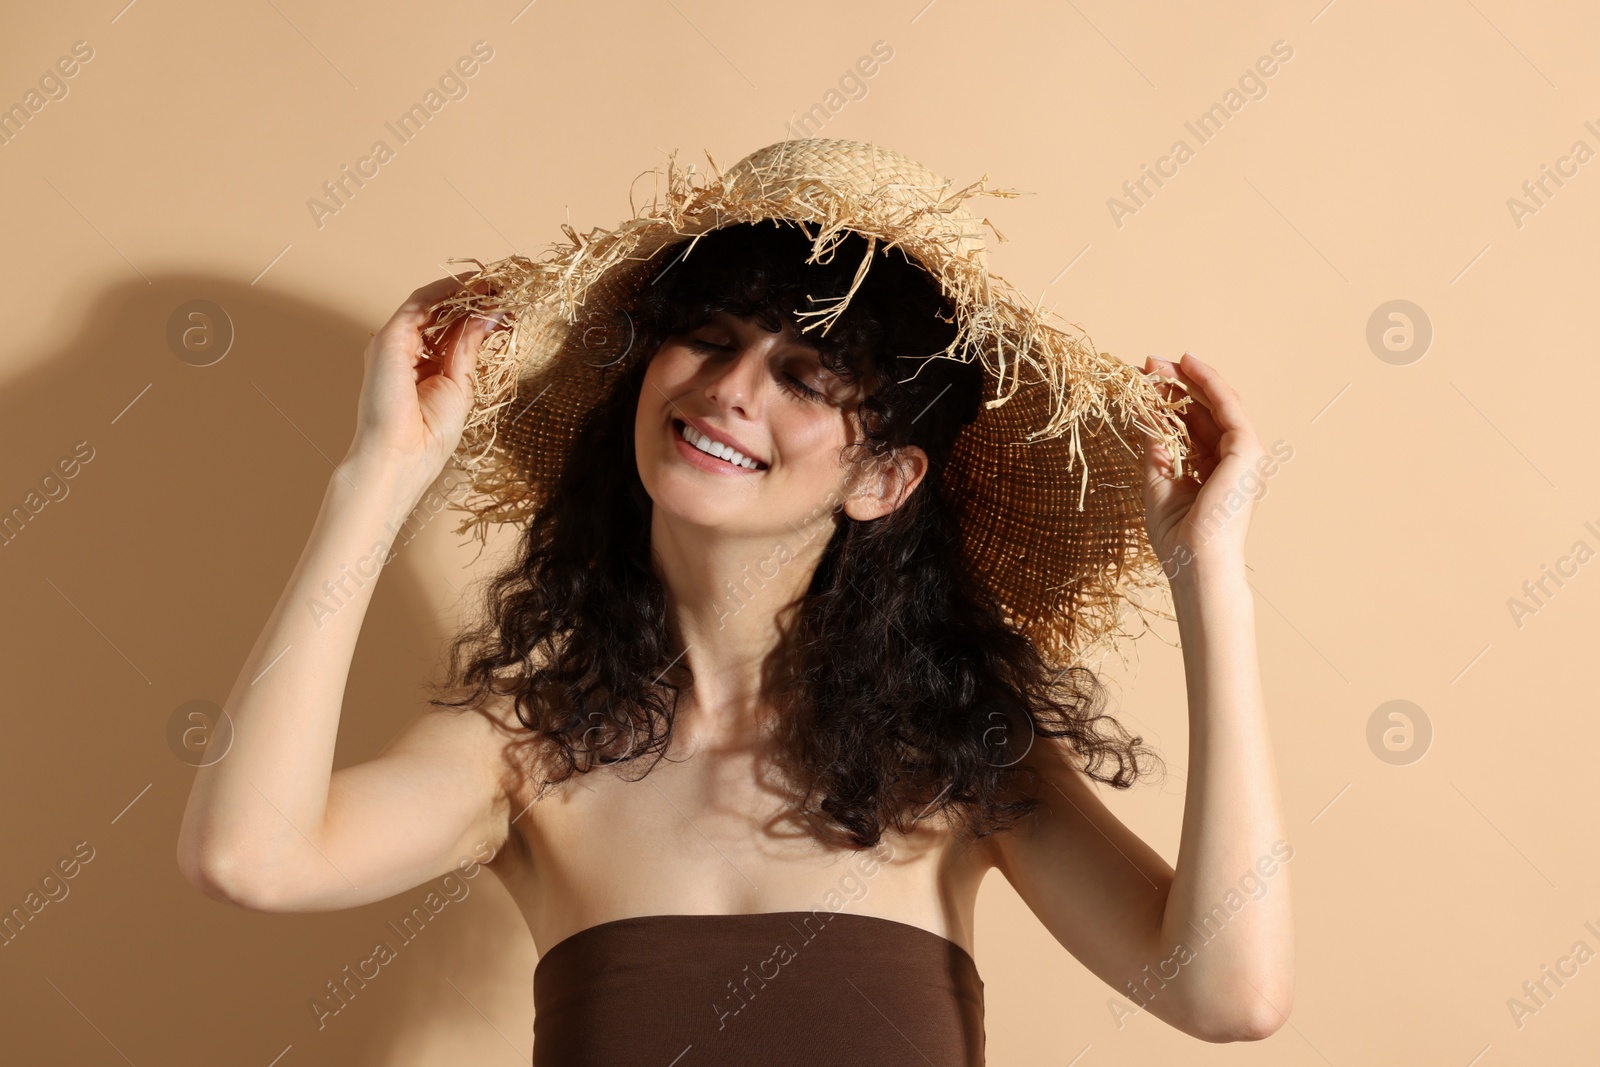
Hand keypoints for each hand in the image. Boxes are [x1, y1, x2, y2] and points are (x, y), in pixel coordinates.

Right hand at [346, 275, 503, 479]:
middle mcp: (406, 351)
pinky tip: (470, 288)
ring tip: (492, 283)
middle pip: (440, 314)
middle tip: (503, 287)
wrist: (402, 457)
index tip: (505, 304)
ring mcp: (395, 344)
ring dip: (460, 291)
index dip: (477, 315)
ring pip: (429, 305)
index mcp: (422, 366)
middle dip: (471, 299)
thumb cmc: (429, 436)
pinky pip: (418, 305)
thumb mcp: (460, 384)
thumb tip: (490, 317)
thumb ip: (469, 348)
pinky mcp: (390, 340)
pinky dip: (444, 292)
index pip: (450, 330)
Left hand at [1139, 353, 1265, 579]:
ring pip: (1216, 404)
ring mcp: (1242, 455)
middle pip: (1203, 411)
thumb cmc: (1177, 536)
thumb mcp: (1158, 480)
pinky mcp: (1247, 451)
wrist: (1196, 562)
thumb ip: (1155, 444)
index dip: (1168, 402)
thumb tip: (1142, 411)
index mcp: (1212, 471)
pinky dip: (1208, 384)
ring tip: (1158, 363)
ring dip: (1188, 380)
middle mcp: (1230, 461)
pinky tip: (1189, 366)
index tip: (1141, 382)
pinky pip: (1228, 407)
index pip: (1190, 427)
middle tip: (1147, 364)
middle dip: (1176, 385)